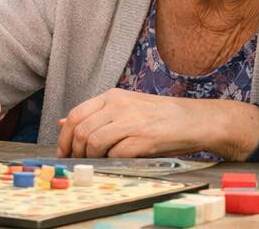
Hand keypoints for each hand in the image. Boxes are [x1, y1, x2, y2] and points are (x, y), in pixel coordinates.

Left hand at [56, 90, 256, 158]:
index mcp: (112, 96)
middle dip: (75, 151)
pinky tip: (116, 162)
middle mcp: (119, 105)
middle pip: (81, 130)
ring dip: (91, 157)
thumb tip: (63, 123)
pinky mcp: (145, 138)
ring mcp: (132, 121)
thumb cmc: (159, 116)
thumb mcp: (125, 107)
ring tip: (96, 162)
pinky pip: (117, 153)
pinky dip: (111, 161)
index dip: (64, 137)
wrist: (195, 120)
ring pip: (95, 142)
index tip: (63, 151)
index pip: (76, 114)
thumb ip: (95, 114)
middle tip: (78, 162)